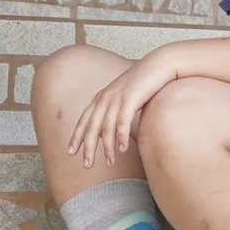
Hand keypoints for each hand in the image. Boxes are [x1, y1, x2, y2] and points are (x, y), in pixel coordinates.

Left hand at [68, 49, 181, 167]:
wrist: (159, 65)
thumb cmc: (144, 83)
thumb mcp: (124, 96)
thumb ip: (114, 111)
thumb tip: (108, 131)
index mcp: (102, 97)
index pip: (84, 119)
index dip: (77, 136)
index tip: (71, 152)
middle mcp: (106, 97)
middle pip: (91, 126)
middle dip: (88, 147)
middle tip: (86, 164)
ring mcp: (117, 97)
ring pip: (107, 127)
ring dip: (107, 147)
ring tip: (109, 163)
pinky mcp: (131, 98)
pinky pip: (123, 121)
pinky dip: (121, 136)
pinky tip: (122, 149)